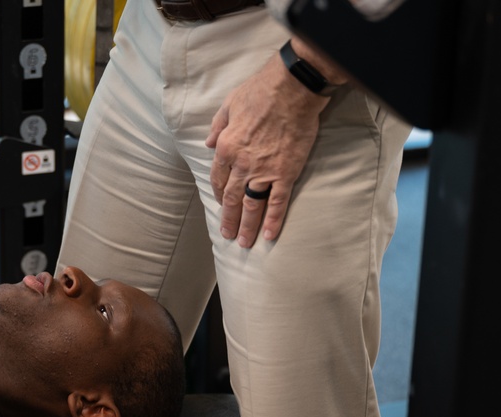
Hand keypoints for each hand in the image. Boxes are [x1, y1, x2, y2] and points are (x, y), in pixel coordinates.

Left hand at [205, 47, 331, 246]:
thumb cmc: (260, 91)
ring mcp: (264, 171)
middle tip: (227, 235)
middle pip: (231, 198)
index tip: (220, 204)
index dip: (218, 194)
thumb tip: (208, 143)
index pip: (218, 178)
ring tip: (243, 242)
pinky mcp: (286, 173)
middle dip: (228, 219)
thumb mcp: (229, 104)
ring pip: (251, 205)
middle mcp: (241, 164)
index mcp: (226, 147)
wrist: (292, 88)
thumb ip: (217, 126)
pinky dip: (273, 220)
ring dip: (246, 226)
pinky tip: (269, 235)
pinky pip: (277, 202)